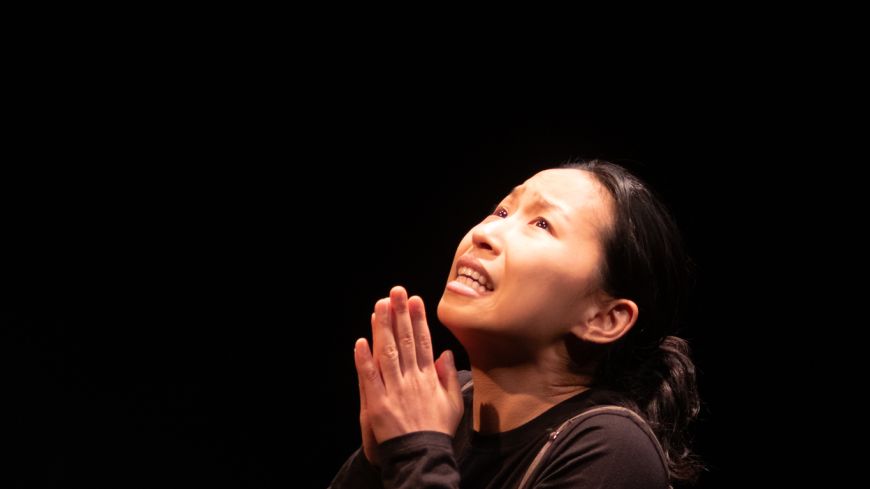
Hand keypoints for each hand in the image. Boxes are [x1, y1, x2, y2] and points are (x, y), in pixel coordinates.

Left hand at [354, 286, 463, 461]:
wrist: (421, 456)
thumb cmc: (436, 430)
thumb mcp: (453, 404)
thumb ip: (448, 377)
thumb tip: (445, 353)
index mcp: (429, 378)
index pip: (424, 342)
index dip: (419, 319)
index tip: (416, 300)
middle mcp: (412, 379)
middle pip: (406, 341)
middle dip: (400, 314)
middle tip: (397, 291)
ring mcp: (394, 390)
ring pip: (387, 353)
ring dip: (382, 327)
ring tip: (379, 305)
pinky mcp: (377, 403)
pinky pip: (370, 377)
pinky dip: (364, 359)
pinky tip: (361, 341)